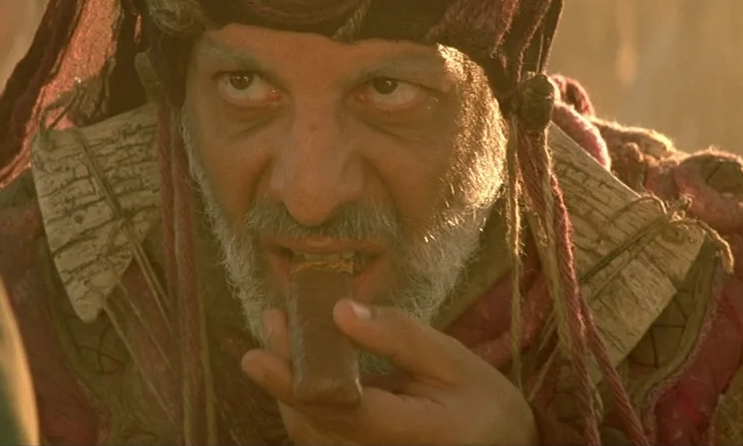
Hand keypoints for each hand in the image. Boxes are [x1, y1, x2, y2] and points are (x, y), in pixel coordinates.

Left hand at [241, 300, 536, 445]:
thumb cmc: (483, 403)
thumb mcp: (453, 360)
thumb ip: (399, 336)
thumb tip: (340, 310)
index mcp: (415, 432)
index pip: (343, 410)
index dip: (295, 383)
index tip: (259, 354)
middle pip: (313, 422)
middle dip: (285, 370)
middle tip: (274, 320)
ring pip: (308, 432)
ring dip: (286, 384)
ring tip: (281, 331)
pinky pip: (318, 436)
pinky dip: (302, 400)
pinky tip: (301, 364)